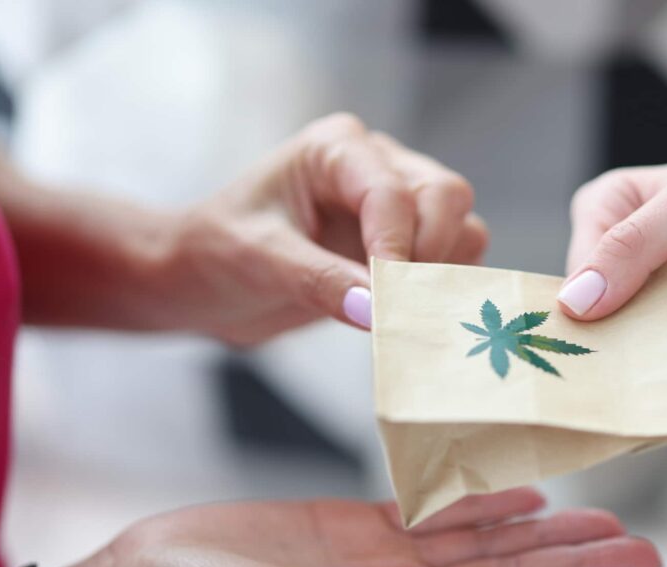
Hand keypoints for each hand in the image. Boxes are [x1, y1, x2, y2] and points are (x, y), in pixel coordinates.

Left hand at [161, 113, 487, 341]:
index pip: (391, 191)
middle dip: (430, 255)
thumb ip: (319, 281)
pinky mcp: (408, 244)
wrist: (205, 281)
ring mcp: (399, 204)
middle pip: (445, 197)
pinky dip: (445, 290)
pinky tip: (410, 317)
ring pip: (461, 227)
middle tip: (399, 307)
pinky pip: (455, 260)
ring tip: (402, 315)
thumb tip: (377, 310)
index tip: (389, 300)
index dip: (397, 247)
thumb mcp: (257, 261)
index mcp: (335, 149)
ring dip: (443, 275)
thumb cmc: (217, 253)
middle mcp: (377, 165)